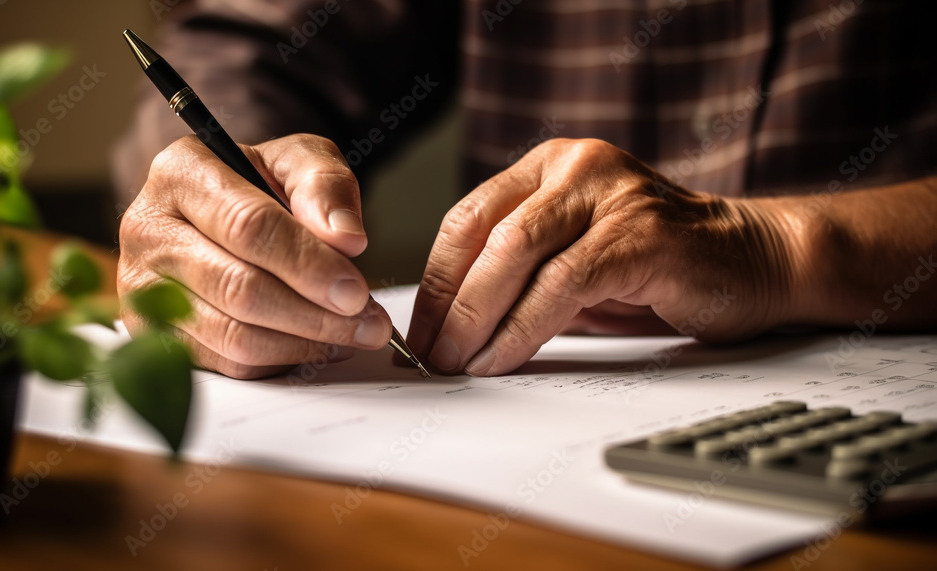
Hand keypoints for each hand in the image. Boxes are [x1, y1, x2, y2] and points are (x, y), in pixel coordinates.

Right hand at [118, 135, 392, 378]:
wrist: (216, 214)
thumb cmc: (258, 185)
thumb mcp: (297, 162)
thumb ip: (325, 185)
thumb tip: (346, 237)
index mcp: (181, 173)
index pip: (249, 227)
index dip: (307, 264)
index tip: (355, 290)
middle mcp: (148, 229)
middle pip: (240, 288)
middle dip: (314, 314)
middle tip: (367, 324)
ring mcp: (141, 288)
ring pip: (233, 336)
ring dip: (303, 343)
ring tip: (351, 335)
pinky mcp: (153, 334)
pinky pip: (226, 364)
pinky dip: (279, 361)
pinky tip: (314, 344)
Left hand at [407, 138, 803, 375]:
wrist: (757, 261)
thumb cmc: (660, 266)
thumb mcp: (575, 259)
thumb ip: (520, 276)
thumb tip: (452, 326)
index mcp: (550, 166)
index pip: (468, 218)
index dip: (437, 280)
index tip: (419, 330)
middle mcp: (577, 166)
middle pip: (486, 236)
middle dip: (449, 304)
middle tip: (430, 355)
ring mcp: (611, 194)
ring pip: (516, 256)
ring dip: (476, 320)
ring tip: (457, 364)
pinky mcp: (641, 234)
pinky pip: (562, 286)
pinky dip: (522, 329)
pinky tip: (501, 358)